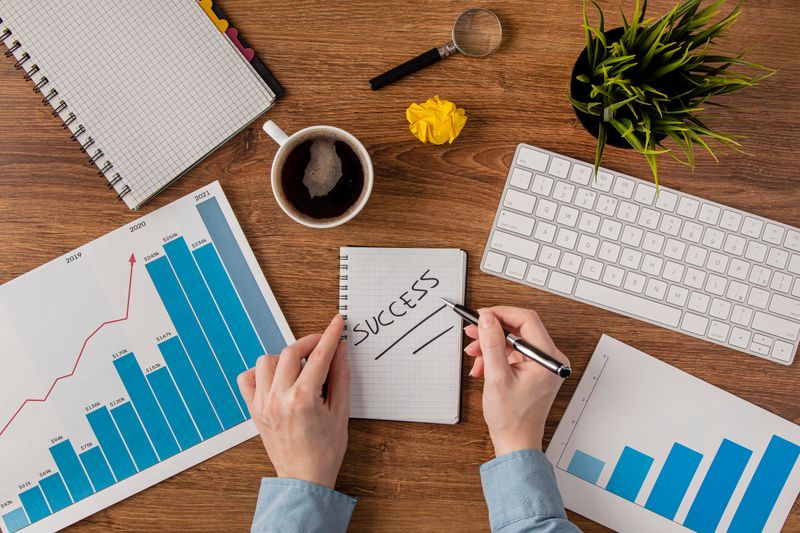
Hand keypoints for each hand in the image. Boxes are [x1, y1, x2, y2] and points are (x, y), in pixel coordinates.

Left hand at [237, 315, 349, 488]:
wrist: (304, 478)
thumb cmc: (325, 450)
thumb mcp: (341, 412)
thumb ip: (340, 376)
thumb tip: (340, 349)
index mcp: (303, 399)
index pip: (319, 355)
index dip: (330, 335)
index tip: (336, 323)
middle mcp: (279, 398)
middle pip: (291, 351)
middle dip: (309, 342)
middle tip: (322, 343)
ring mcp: (263, 404)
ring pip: (267, 360)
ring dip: (285, 357)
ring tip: (299, 367)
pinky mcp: (253, 410)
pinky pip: (247, 378)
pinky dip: (261, 372)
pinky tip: (277, 378)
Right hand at [464, 307, 568, 456]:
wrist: (516, 442)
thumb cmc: (512, 419)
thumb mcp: (497, 378)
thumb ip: (492, 344)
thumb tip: (487, 319)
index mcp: (548, 359)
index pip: (527, 320)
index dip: (501, 314)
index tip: (481, 316)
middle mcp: (550, 359)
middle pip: (519, 329)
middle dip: (492, 331)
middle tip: (472, 333)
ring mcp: (542, 365)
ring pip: (512, 341)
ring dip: (490, 345)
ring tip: (474, 355)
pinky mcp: (533, 370)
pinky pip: (512, 353)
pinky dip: (495, 356)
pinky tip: (482, 367)